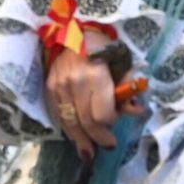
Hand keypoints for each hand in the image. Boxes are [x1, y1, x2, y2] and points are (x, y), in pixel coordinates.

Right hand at [45, 33, 144, 155]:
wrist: (74, 30)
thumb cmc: (103, 47)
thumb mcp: (121, 62)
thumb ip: (127, 87)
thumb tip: (135, 110)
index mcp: (95, 75)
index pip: (101, 115)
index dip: (109, 125)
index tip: (114, 129)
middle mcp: (73, 82)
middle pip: (85, 122)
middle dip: (97, 138)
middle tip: (106, 146)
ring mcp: (58, 85)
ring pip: (69, 122)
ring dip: (80, 139)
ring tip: (88, 153)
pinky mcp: (48, 86)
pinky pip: (57, 114)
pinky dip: (67, 128)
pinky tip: (75, 136)